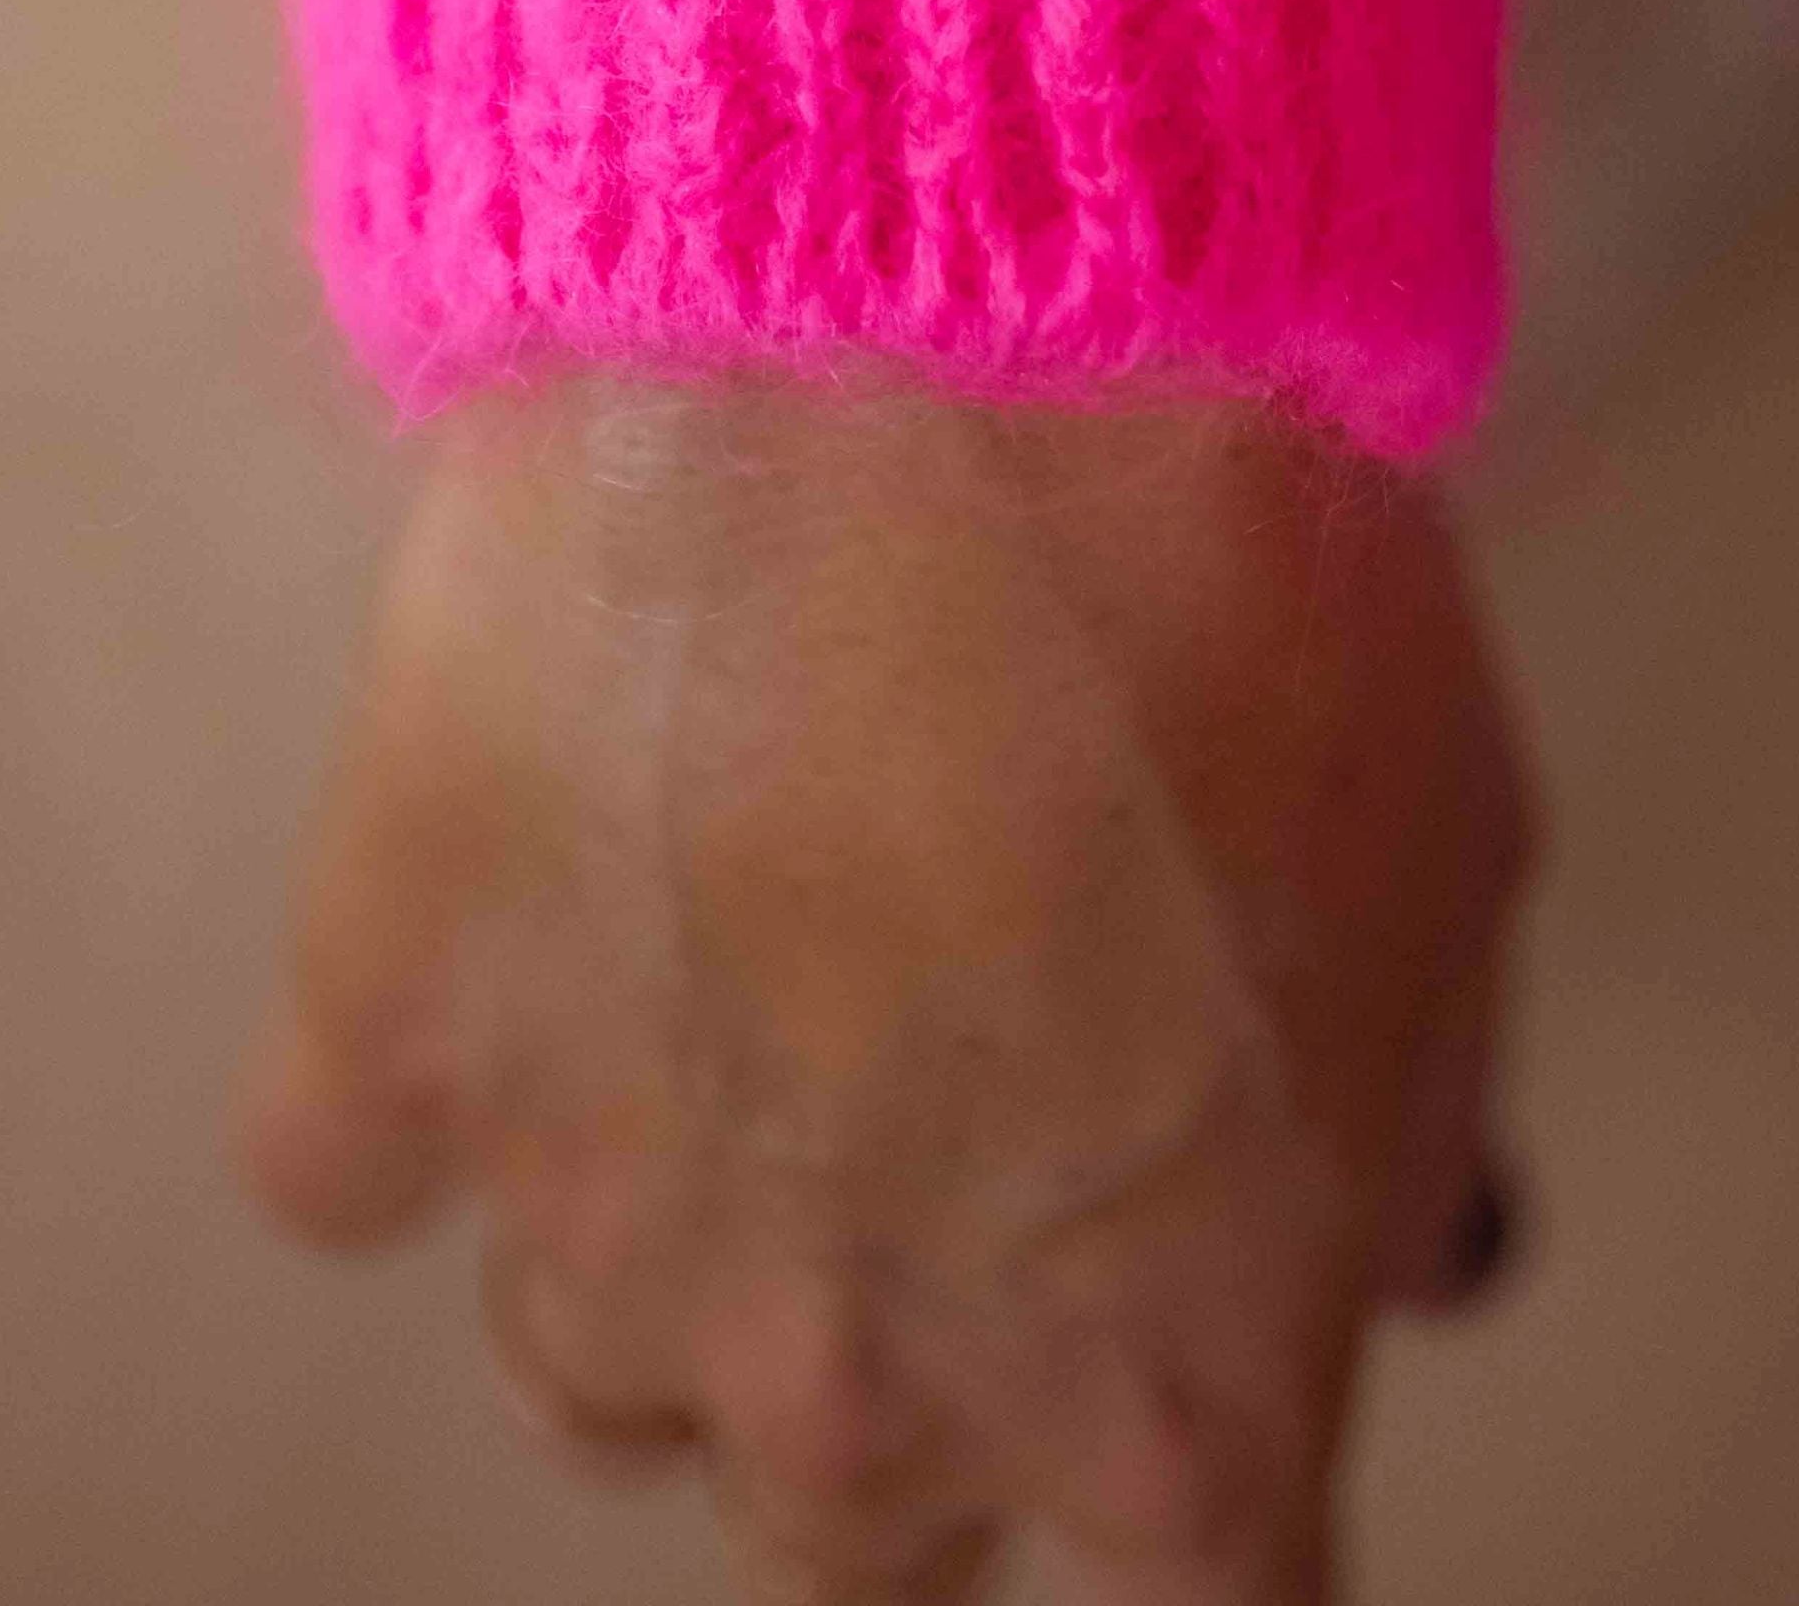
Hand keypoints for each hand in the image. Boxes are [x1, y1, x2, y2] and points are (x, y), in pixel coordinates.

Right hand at [246, 374, 1527, 1600]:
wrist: (952, 320)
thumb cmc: (1245, 569)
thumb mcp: (1454, 872)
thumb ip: (1400, 1132)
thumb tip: (1387, 1251)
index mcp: (1163, 1400)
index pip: (1193, 1595)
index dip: (1183, 1441)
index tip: (1164, 1329)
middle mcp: (860, 1389)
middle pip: (853, 1531)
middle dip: (907, 1354)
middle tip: (948, 1099)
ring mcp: (597, 1222)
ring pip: (591, 1368)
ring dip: (670, 1212)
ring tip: (742, 950)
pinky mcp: (389, 1027)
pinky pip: (344, 1156)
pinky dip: (425, 1057)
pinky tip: (528, 896)